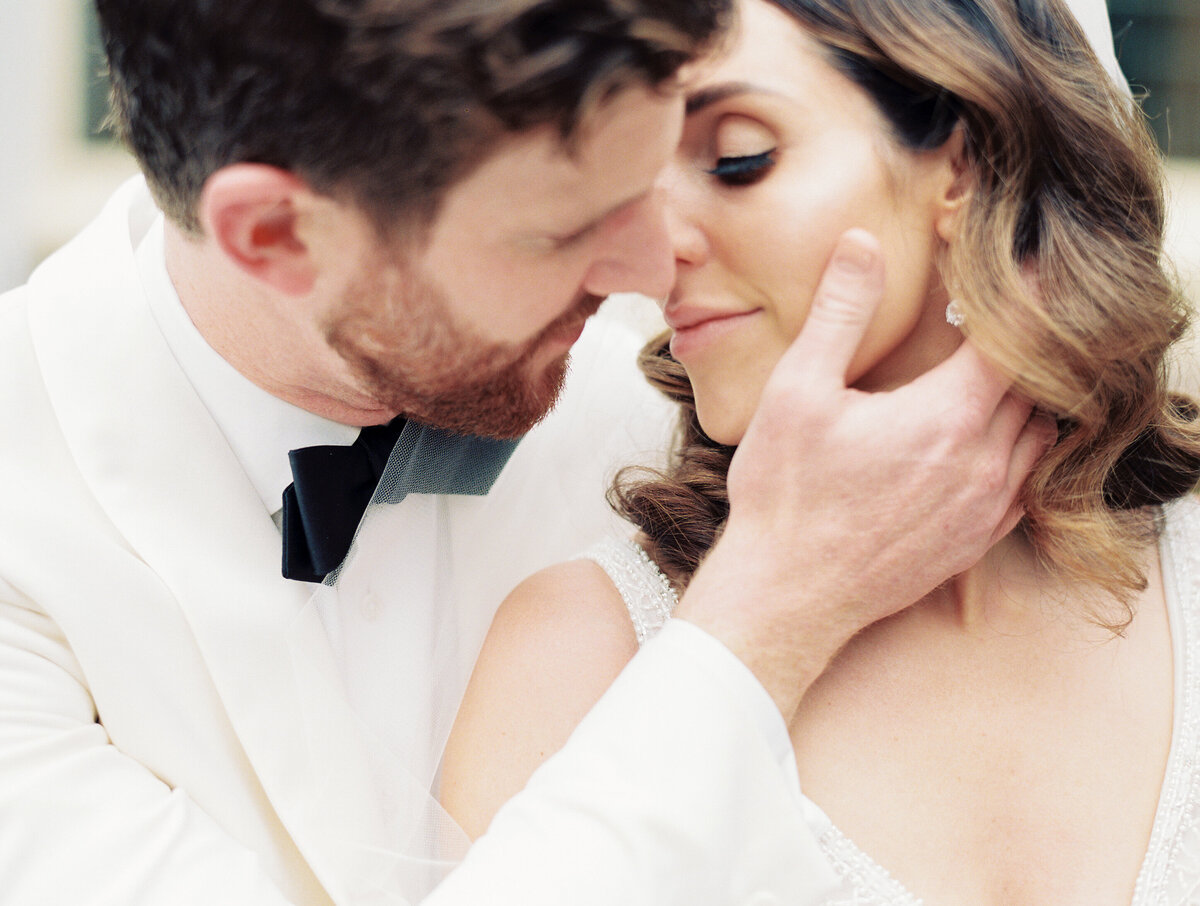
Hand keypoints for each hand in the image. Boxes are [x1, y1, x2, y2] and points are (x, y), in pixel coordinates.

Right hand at [674, 229, 1054, 721]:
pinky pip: (1025, 484)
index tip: (1019, 272)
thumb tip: (861, 243)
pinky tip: (983, 440)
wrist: (786, 595)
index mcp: (948, 417)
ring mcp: (985, 509)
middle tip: (997, 320)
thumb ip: (840, 310)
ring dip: (1023, 399)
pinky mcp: (976, 541)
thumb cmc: (786, 494)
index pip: (1016, 341)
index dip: (1021, 301)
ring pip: (1038, 435)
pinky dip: (1018, 450)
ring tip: (992, 375)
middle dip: (1021, 347)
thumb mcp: (798, 389)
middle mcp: (983, 463)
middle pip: (1034, 386)